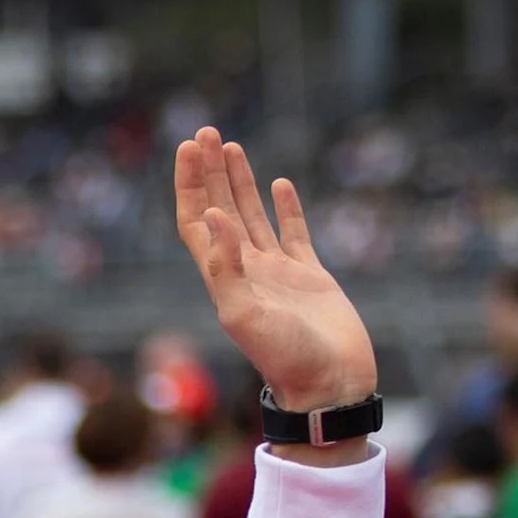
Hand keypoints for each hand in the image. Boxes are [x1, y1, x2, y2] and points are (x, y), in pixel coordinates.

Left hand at [173, 128, 377, 428]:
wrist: (330, 385)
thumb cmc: (286, 358)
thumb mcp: (244, 315)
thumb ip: (225, 267)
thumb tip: (213, 215)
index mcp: (224, 279)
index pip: (196, 222)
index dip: (189, 185)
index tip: (188, 147)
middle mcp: (246, 271)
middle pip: (219, 210)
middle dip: (209, 172)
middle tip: (204, 132)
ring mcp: (278, 272)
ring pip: (252, 215)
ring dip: (239, 181)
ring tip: (230, 145)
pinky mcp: (310, 275)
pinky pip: (293, 232)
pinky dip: (285, 207)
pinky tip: (279, 183)